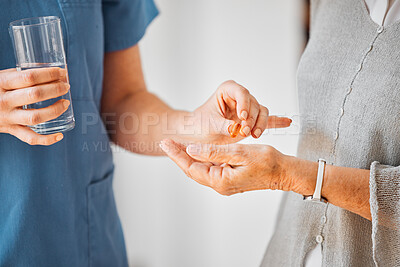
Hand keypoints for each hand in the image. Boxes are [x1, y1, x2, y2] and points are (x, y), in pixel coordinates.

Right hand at [0, 68, 70, 144]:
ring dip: (55, 110)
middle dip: (55, 89)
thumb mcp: (1, 77)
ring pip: (35, 117)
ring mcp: (8, 118)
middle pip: (34, 95)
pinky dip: (47, 139)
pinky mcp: (11, 131)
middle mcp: (4, 101)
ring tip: (65, 103)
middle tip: (66, 86)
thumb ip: (21, 75)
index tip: (61, 72)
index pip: (29, 77)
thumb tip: (53, 72)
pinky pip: (31, 138)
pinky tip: (60, 135)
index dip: (49, 74)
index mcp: (1, 83)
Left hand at [160, 139, 293, 194]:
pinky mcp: (229, 179)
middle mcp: (220, 185)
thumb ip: (214, 152)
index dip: (177, 154)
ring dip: (188, 157)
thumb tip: (192, 149)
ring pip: (200, 169)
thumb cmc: (267, 162)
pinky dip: (201, 158)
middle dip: (179, 155)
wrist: (284, 172)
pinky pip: (209, 168)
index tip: (165, 142)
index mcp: (220, 180)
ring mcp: (224, 183)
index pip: (191, 167)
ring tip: (176, 144)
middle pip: (192, 170)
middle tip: (165, 142)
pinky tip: (196, 150)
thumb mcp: (239, 153)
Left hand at [191, 80, 290, 142]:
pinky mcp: (253, 121)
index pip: (241, 93)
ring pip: (262, 112)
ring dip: (260, 124)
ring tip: (254, 136)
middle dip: (251, 118)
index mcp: (228, 90)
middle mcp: (240, 97)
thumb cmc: (200, 125)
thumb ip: (222, 126)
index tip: (242, 117)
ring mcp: (248, 108)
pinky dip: (277, 122)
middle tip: (244, 132)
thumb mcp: (209, 125)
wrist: (200, 134)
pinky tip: (288, 122)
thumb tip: (235, 129)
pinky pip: (267, 120)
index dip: (244, 104)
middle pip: (254, 104)